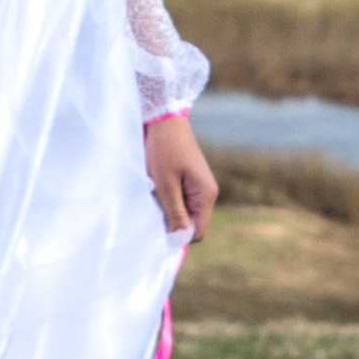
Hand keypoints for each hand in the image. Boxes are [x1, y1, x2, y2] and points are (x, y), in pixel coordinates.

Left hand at [145, 113, 215, 241]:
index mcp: (206, 195)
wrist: (164, 118)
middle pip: (191, 223)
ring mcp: (198, 186)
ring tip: (153, 196)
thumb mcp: (166, 184)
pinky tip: (155, 189)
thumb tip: (179, 240)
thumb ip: (174, 213)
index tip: (158, 232)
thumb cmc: (164, 149)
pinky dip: (167, 199)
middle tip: (152, 212)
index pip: (197, 232)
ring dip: (167, 209)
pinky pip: (179, 199)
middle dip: (172, 223)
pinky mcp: (189, 180)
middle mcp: (206, 193)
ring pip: (184, 212)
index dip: (179, 237)